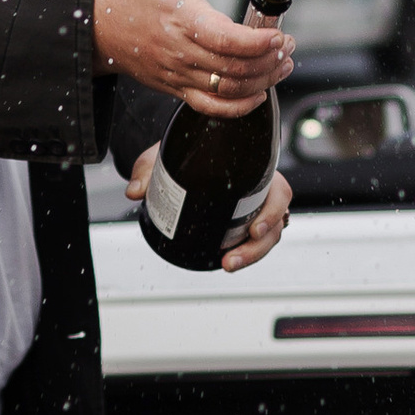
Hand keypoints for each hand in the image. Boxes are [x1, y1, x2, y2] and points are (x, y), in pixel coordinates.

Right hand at [93, 0, 295, 113]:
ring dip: (262, 80)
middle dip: (268, 60)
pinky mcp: (177, 88)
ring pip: (227, 89)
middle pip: (233, 68)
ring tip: (282, 64)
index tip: (277, 34)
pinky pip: (210, 107)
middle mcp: (181, 51)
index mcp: (181, 18)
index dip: (256, 42)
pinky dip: (238, 106)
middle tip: (287, 45)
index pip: (224, 39)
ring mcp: (179, 74)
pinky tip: (258, 92)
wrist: (102, 27)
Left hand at [123, 151, 294, 271]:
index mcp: (256, 168)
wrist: (181, 155)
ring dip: (251, 255)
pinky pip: (255, 241)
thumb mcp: (166, 155)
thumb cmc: (184, 150)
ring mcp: (256, 208)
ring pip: (268, 237)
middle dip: (258, 247)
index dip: (273, 213)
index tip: (255, 230)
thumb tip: (135, 191)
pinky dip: (245, 253)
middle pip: (276, 223)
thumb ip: (149, 169)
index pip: (279, 192)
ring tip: (227, 264)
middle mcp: (261, 190)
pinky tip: (227, 261)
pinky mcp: (244, 222)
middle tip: (231, 259)